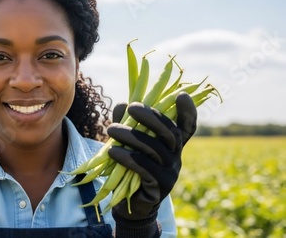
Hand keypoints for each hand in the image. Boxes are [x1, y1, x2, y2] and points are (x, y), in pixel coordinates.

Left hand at [107, 92, 196, 220]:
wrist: (128, 204)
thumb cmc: (128, 168)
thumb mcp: (126, 143)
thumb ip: (126, 123)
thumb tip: (122, 104)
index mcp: (171, 145)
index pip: (187, 126)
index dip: (188, 111)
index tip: (181, 94)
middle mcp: (176, 157)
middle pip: (170, 133)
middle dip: (151, 117)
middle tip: (132, 107)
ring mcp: (170, 173)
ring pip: (155, 149)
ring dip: (131, 136)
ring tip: (110, 129)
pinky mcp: (160, 187)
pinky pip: (145, 169)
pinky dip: (128, 158)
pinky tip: (113, 151)